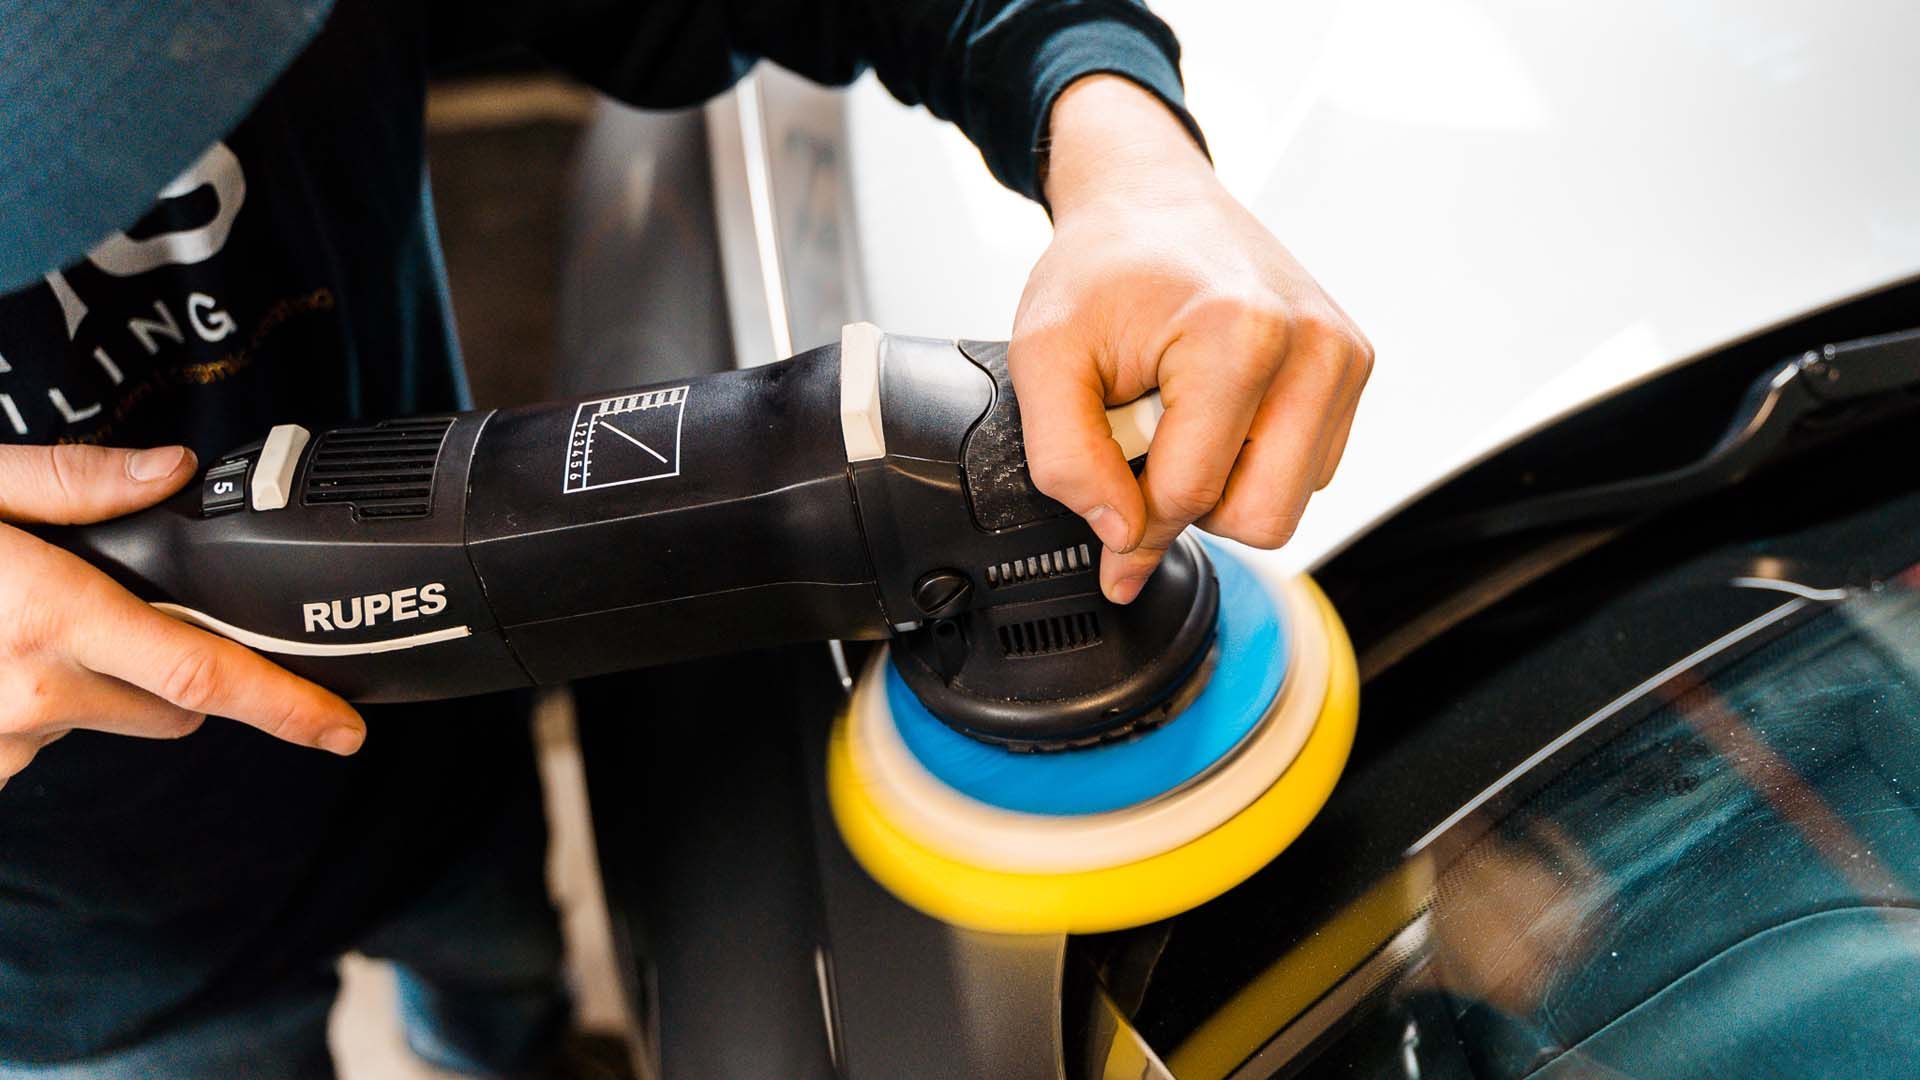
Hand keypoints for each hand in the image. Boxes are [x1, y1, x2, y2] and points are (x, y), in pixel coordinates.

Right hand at [0, 444, 364, 790]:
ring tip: (29, 620)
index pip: (203, 673)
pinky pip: (47, 738)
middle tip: (114, 604)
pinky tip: (4, 654)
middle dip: (180, 662)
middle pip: (174, 701)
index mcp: (49, 616)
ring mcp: (5, 739)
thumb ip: (75, 480)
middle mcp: (36, 690)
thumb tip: (173, 470)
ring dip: (102, 681)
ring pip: (112, 718)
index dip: (286, 704)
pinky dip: (45, 701)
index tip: (343, 728)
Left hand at [1011, 75, 1372, 602]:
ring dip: (1227, 480)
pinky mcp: (1352, 363)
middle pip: (1263, 519)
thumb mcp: (1043, 357)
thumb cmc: (1101, 267)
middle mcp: (1311, 345)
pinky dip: (1257, 456)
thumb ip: (1067, 460)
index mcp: (1239, 336)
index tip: (1106, 498)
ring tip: (1183, 412)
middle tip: (1150, 438)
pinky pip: (1309, 468)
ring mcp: (1342, 354)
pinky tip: (1220, 406)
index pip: (1191, 496)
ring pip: (1291, 500)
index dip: (1134, 516)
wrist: (1150, 197)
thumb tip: (1122, 537)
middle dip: (1193, 502)